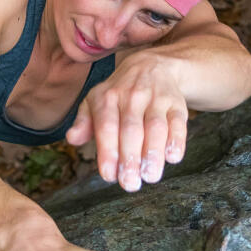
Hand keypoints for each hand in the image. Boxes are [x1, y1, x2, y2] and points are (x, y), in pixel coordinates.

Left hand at [66, 54, 188, 192]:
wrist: (151, 66)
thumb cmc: (118, 94)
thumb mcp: (95, 102)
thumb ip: (84, 122)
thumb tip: (72, 138)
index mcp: (107, 97)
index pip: (106, 126)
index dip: (108, 152)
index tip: (109, 176)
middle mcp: (131, 96)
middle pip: (131, 129)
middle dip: (130, 158)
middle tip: (130, 184)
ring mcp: (156, 99)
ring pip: (155, 127)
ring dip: (153, 153)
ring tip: (150, 176)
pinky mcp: (176, 103)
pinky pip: (178, 122)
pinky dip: (177, 140)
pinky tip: (172, 158)